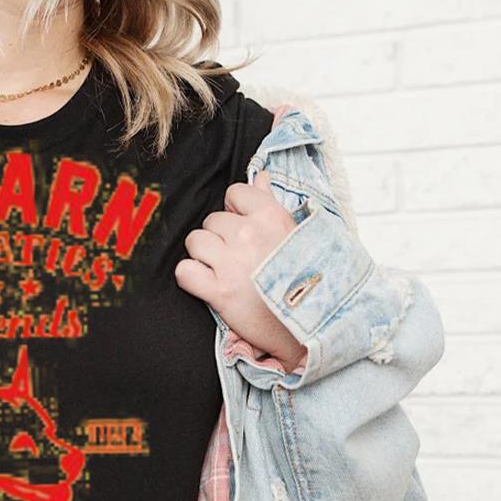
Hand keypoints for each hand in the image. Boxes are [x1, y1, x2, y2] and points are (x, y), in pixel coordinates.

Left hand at [174, 169, 306, 369]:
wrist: (316, 322)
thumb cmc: (307, 278)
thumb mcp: (297, 234)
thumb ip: (271, 204)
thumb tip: (260, 177)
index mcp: (271, 217)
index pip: (234, 194)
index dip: (234, 212)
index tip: (243, 230)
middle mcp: (249, 235)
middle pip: (211, 220)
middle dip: (219, 238)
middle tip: (237, 259)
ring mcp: (233, 262)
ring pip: (195, 242)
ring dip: (203, 256)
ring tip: (223, 271)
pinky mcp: (219, 292)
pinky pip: (184, 271)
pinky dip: (191, 278)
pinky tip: (208, 285)